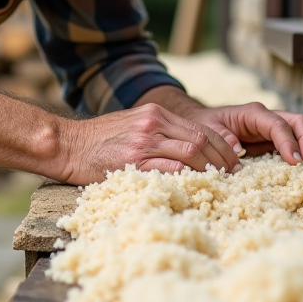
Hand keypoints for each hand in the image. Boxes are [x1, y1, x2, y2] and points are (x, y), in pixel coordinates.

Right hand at [55, 102, 241, 184]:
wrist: (68, 145)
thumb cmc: (100, 141)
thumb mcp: (134, 126)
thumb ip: (161, 134)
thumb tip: (192, 151)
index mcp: (155, 114)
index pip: (200, 127)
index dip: (222, 145)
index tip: (233, 160)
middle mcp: (153, 123)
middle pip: (201, 139)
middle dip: (222, 159)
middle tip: (233, 175)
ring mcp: (144, 142)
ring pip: (191, 152)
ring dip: (210, 170)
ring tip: (219, 183)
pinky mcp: (134, 161)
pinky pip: (170, 169)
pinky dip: (187, 178)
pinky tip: (196, 187)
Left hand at [186, 103, 302, 164]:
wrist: (206, 122)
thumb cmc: (208, 126)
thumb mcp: (208, 130)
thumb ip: (222, 137)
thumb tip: (238, 150)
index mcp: (253, 113)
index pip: (278, 124)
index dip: (289, 142)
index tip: (296, 161)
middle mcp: (270, 117)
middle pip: (300, 122)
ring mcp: (279, 126)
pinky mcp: (282, 138)